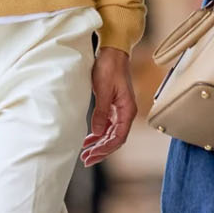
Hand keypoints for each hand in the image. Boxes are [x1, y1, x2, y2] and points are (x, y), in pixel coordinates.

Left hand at [80, 47, 135, 166]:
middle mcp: (126, 112)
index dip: (105, 149)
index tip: (92, 155)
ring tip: (86, 153)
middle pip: (115, 139)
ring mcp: (120, 110)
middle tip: (86, 160)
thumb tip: (97, 133)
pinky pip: (108, 126)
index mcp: (127, 110)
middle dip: (101, 151)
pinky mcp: (114, 106)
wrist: (113, 52)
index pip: (119, 137)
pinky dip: (99, 134)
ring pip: (111, 134)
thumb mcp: (102, 89)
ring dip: (99, 144)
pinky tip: (89, 139)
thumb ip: (101, 112)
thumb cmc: (109, 67)